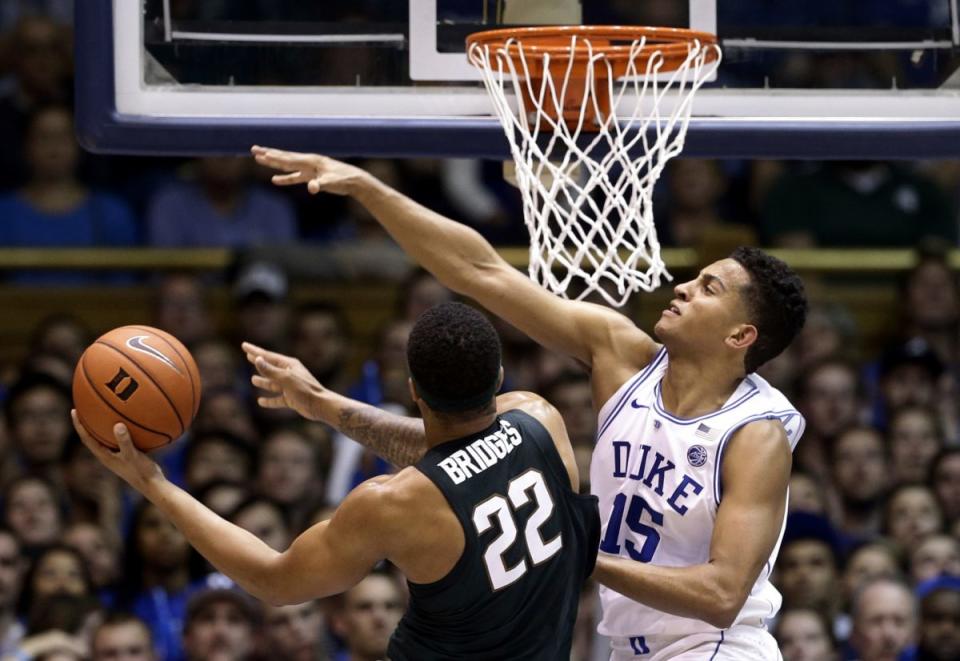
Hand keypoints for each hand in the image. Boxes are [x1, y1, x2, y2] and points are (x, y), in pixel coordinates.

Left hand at [71, 411, 164, 493]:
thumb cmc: (141, 472)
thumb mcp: (132, 456)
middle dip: (87, 422)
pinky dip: (122, 428)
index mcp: (104, 456)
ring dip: (103, 425)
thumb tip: (117, 425)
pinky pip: (121, 438)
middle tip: (84, 407)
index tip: (74, 411)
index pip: (86, 438)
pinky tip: (131, 419)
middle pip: (92, 436)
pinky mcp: (128, 454)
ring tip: (104, 410)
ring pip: (106, 437)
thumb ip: (125, 441)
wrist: (153, 485)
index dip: (79, 425)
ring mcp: (118, 455)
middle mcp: (108, 455)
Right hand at [243, 341, 325, 419]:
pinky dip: (269, 400)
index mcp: (289, 365)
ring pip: (273, 383)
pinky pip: (277, 399)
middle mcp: (289, 374)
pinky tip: (260, 401)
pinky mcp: (291, 399)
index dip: (255, 351)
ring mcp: (290, 387)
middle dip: (258, 362)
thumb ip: (270, 370)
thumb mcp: (285, 378)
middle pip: (270, 367)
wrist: (320, 405)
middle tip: (248, 356)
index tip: (244, 345)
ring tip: (253, 380)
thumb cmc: (304, 389)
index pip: (268, 356)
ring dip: (263, 381)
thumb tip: (257, 359)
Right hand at [251, 145, 367, 195]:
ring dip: (273, 163)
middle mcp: (308, 162)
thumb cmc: (344, 180)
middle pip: (284, 157)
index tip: (260, 154)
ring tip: (259, 159)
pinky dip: (285, 178)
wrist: (354, 181)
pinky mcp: (312, 177)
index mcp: (310, 161)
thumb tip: (311, 188)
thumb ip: (320, 185)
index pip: (288, 159)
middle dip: (268, 154)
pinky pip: (294, 177)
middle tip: (253, 149)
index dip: (274, 157)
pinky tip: (275, 180)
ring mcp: (309, 169)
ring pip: (287, 165)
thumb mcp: (331, 183)